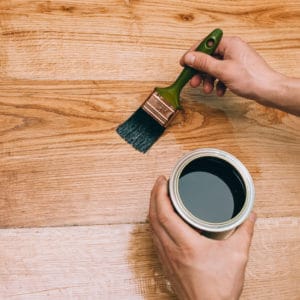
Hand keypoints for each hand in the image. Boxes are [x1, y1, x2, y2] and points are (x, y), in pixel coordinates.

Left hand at [149, 176, 255, 299]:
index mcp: (187, 245)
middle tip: (160, 182)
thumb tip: (250, 217)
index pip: (165, 214)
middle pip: (154, 217)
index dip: (160, 194)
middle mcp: (171, 249)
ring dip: (152, 208)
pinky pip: (154, 237)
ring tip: (159, 196)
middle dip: (154, 195)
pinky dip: (154, 223)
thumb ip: (244, 232)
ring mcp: (166, 256)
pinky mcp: (166, 262)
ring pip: (151, 227)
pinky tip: (160, 219)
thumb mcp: (237, 256)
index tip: (163, 181)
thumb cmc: (219, 288)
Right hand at [181, 36, 299, 115]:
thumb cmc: (250, 78)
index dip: (192, 54)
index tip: (184, 64)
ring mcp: (235, 60)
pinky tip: (220, 91)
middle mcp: (232, 49)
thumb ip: (203, 63)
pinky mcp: (238, 70)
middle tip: (193, 82)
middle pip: (209, 58)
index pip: (205, 44)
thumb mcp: (222, 70)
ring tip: (207, 90)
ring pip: (215, 68)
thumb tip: (189, 57)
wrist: (268, 90)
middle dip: (200, 72)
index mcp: (229, 43)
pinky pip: (222, 75)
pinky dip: (219, 83)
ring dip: (208, 80)